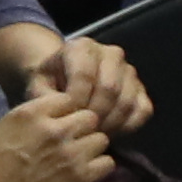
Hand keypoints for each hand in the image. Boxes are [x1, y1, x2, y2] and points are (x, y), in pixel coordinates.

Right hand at [0, 93, 111, 181]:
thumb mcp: (2, 128)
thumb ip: (32, 119)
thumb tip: (53, 117)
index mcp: (32, 112)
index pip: (68, 99)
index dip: (66, 113)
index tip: (60, 124)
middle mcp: (55, 128)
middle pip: (90, 117)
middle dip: (83, 129)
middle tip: (72, 143)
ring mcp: (70, 153)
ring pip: (102, 139)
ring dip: (92, 148)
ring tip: (78, 160)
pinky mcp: (80, 177)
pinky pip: (107, 163)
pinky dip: (99, 168)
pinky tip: (85, 173)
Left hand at [35, 34, 152, 137]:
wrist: (64, 79)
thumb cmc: (50, 83)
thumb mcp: (38, 85)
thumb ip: (46, 97)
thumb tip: (65, 113)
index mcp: (82, 46)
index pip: (85, 74)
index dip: (76, 100)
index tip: (66, 118)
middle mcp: (110, 53)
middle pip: (110, 88)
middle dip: (94, 114)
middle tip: (81, 131)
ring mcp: (129, 71)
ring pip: (127, 100)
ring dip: (110, 123)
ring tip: (92, 135)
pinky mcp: (141, 89)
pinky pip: (143, 110)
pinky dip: (128, 126)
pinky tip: (109, 132)